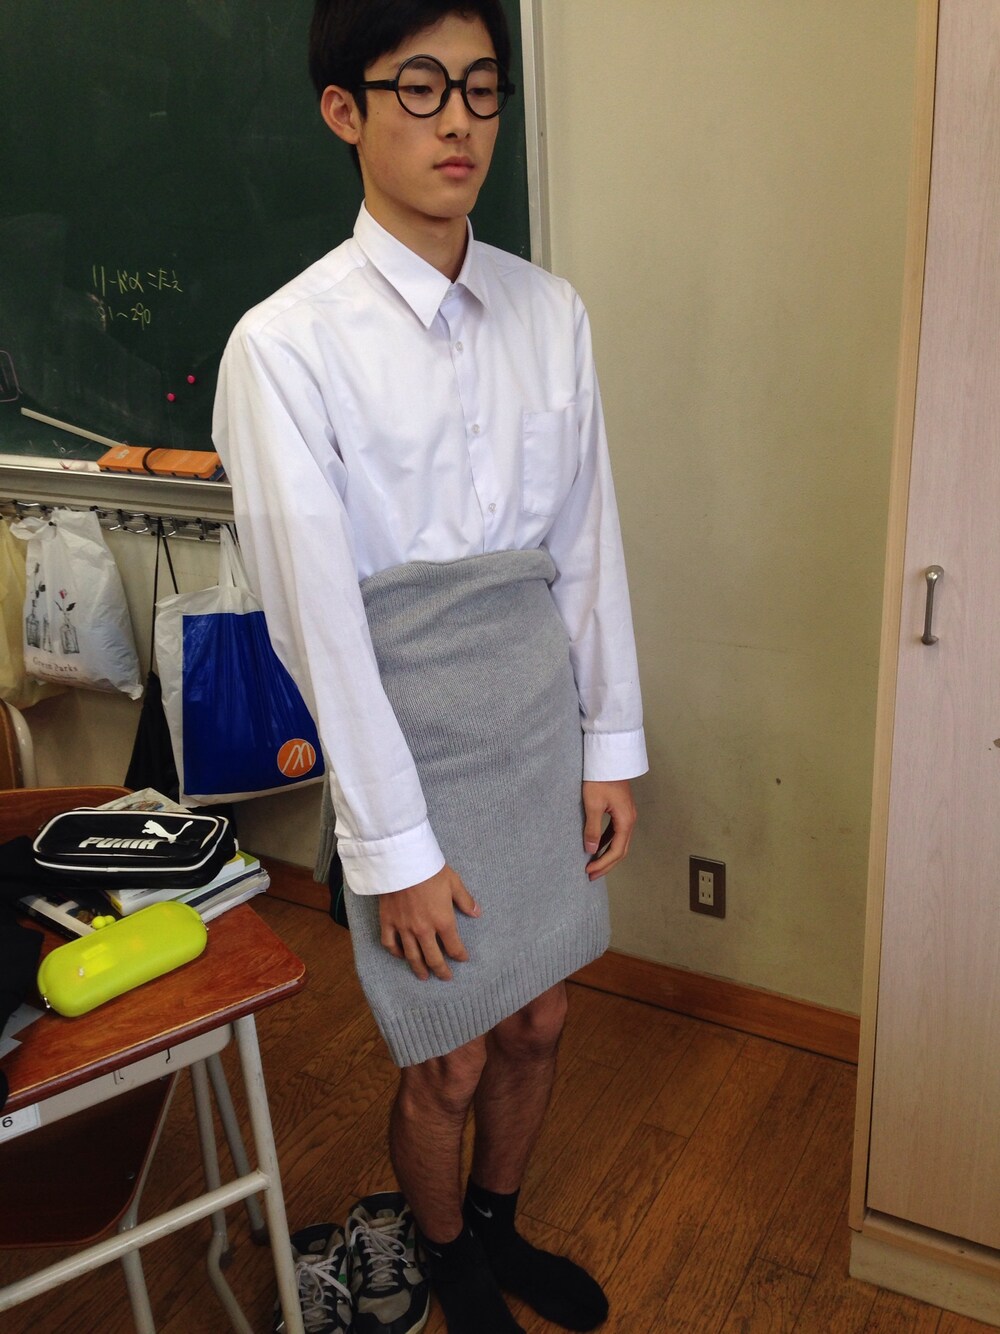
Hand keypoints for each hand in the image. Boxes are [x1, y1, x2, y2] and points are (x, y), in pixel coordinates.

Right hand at [378, 864, 480, 980]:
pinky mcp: (388, 922)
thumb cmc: (430, 870)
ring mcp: (404, 927)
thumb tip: (477, 913)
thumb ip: (465, 900)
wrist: (401, 861)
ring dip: (419, 969)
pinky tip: (401, 956)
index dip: (460, 955)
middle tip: (445, 977)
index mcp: (443, 921)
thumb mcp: (453, 882)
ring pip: (412, 956)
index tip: (463, 959)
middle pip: (433, 958)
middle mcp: (424, 929)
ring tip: (424, 976)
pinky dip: (396, 953)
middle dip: (441, 970)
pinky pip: (390, 944)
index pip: (454, 947)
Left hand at [582, 779, 636, 879]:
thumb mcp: (593, 804)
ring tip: (593, 865)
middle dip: (606, 864)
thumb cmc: (600, 779)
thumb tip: (591, 849)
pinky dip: (607, 842)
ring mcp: (627, 816)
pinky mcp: (622, 811)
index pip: (616, 851)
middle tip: (591, 875)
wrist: (609, 758)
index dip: (603, 864)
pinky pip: (616, 833)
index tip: (589, 870)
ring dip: (607, 855)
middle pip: (620, 850)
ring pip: (619, 842)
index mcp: (625, 821)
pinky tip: (597, 846)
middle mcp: (630, 821)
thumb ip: (593, 828)